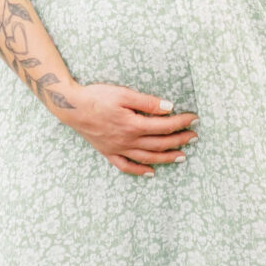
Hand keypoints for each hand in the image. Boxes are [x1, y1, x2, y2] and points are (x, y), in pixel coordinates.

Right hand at [68, 82, 198, 176]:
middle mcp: (127, 141)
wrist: (70, 107)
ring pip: (147, 158)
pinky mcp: (108, 152)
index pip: (164, 125)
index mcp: (133, 125)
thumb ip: (147, 102)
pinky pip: (126, 166)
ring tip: (182, 156)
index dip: (182, 122)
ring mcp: (118, 149)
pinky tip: (151, 172)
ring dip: (167, 158)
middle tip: (194, 137)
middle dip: (180, 140)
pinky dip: (139, 171)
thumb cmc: (97, 97)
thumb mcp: (124, 94)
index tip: (194, 118)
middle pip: (160, 143)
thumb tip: (169, 107)